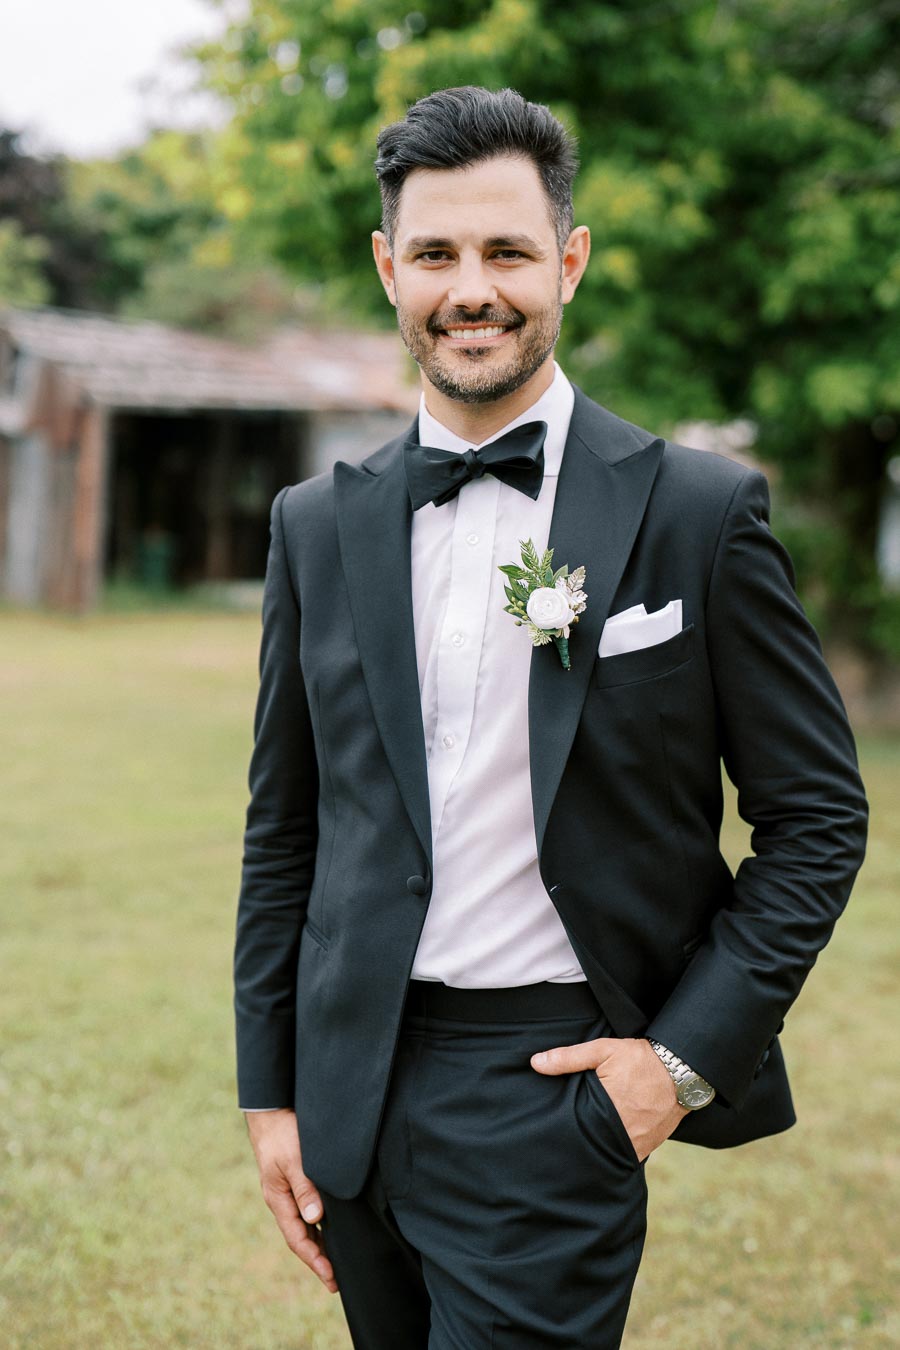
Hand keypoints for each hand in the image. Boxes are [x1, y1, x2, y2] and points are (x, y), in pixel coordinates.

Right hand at [244, 1108, 337, 1291]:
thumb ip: (304, 1188)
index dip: (315, 1260)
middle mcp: (282, 1200)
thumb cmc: (282, 1133)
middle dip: (318, 1259)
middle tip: (335, 1280)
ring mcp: (288, 1192)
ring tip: (336, 1261)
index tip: (331, 1278)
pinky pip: (308, 1210)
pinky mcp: (295, 1181)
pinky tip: (331, 1227)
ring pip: (305, 1225)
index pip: (298, 1239)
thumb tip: (315, 1219)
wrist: (272, 1110)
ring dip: (319, 1243)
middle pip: (301, 1237)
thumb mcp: (294, 1160)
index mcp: (278, 1200)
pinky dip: (319, 1224)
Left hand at [531, 1036, 687, 1161]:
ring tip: (584, 1142)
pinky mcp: (649, 1147)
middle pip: (591, 1145)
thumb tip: (535, 1063)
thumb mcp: (604, 1050)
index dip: (562, 1132)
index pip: (575, 1130)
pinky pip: (626, 1155)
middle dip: (579, 1143)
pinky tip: (605, 1143)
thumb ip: (569, 1057)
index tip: (550, 1132)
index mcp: (606, 1111)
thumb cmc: (642, 1060)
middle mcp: (621, 1134)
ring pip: (608, 1153)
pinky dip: (615, 1150)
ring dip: (597, 1147)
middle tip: (563, 1140)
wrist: (684, 1071)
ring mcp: (637, 1144)